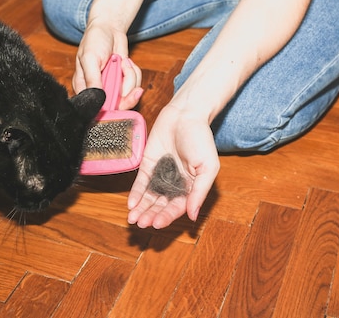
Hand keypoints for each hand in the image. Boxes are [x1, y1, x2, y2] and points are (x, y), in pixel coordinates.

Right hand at [72, 22, 142, 108]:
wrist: (109, 28)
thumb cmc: (94, 40)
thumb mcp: (89, 58)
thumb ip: (92, 79)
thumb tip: (97, 99)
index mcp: (84, 88)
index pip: (97, 108)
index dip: (112, 106)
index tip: (121, 96)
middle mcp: (99, 90)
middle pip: (117, 105)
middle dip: (125, 85)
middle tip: (124, 69)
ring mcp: (113, 86)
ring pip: (129, 94)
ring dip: (130, 75)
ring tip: (121, 61)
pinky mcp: (124, 81)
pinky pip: (135, 84)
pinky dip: (134, 72)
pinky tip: (125, 62)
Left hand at [127, 104, 219, 228]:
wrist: (185, 114)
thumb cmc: (201, 139)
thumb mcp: (207, 167)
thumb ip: (200, 191)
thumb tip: (193, 216)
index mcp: (191, 186)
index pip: (177, 207)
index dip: (167, 216)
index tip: (157, 224)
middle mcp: (174, 183)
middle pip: (161, 204)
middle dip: (151, 215)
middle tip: (142, 223)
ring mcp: (160, 174)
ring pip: (149, 196)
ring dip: (142, 208)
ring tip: (133, 219)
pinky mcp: (148, 163)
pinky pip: (141, 182)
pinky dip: (135, 194)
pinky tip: (131, 204)